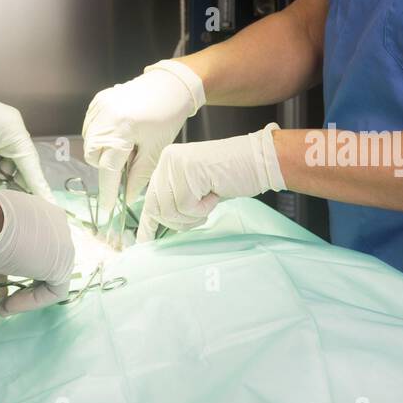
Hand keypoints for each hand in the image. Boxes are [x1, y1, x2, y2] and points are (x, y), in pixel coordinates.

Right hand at [0, 186, 74, 314]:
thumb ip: (0, 277)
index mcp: (43, 214)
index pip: (40, 245)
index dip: (22, 268)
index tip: (3, 283)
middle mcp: (58, 225)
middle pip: (48, 260)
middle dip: (28, 282)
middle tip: (7, 298)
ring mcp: (64, 243)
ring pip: (51, 276)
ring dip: (28, 295)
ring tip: (5, 306)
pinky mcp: (63, 264)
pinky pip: (53, 290)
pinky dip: (32, 302)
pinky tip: (9, 306)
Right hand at [82, 60, 205, 218]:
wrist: (170, 86)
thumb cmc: (167, 117)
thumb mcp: (156, 149)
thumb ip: (140, 175)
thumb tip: (128, 196)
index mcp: (121, 130)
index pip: (108, 169)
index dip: (108, 191)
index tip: (108, 208)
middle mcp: (105, 118)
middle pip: (93, 156)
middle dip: (106, 165)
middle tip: (127, 161)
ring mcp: (99, 107)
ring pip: (90, 142)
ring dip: (102, 150)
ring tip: (125, 144)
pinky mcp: (98, 100)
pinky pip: (91, 126)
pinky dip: (100, 134)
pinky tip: (119, 131)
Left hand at [137, 123, 283, 241]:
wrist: (260, 161)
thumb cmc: (233, 175)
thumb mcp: (198, 189)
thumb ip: (176, 200)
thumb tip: (158, 225)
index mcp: (167, 162)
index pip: (149, 199)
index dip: (147, 224)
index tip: (143, 242)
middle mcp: (167, 159)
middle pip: (156, 208)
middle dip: (178, 221)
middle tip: (199, 214)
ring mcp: (176, 163)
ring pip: (170, 210)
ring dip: (193, 215)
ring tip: (209, 199)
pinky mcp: (188, 170)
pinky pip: (186, 206)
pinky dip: (203, 209)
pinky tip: (214, 194)